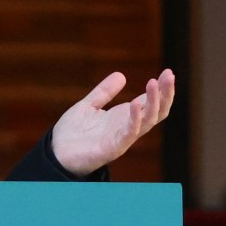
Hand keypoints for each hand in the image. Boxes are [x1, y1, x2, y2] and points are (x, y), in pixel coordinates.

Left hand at [51, 69, 176, 176]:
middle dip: (165, 94)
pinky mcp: (112, 148)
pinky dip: (134, 119)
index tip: (168, 72)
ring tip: (154, 83)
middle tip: (170, 74)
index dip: (161, 89)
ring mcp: (122, 138)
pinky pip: (129, 134)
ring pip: (148, 121)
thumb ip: (104, 92)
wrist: (55, 153)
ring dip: (154, 102)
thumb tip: (121, 75)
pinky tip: (135, 103)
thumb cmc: (72, 133)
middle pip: (156, 111)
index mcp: (124, 118)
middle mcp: (128, 128)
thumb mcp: (88, 106)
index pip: (150, 102)